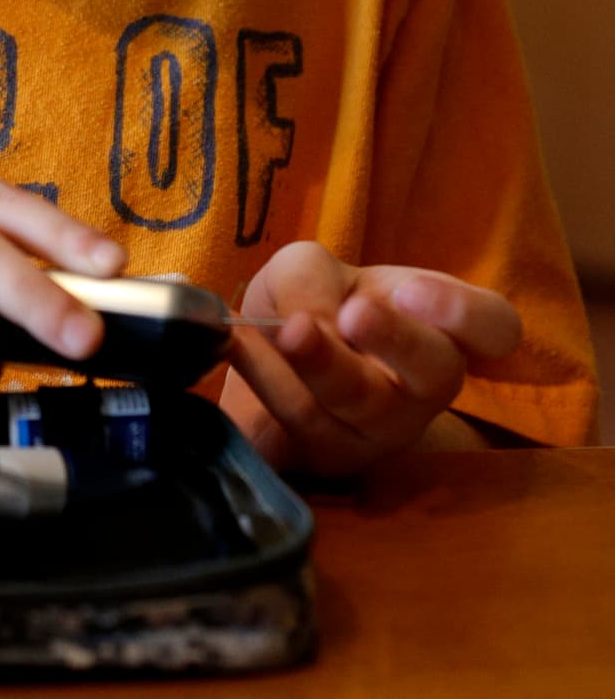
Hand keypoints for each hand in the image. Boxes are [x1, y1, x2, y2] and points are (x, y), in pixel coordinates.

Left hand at [219, 242, 521, 475]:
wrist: (263, 364)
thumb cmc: (309, 305)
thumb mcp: (310, 269)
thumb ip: (314, 279)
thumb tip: (309, 320)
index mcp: (439, 330)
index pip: (493, 327)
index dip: (463, 313)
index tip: (410, 290)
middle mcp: (422, 389)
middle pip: (434, 375)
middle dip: (394, 340)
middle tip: (354, 312)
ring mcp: (378, 435)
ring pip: (360, 406)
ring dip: (316, 364)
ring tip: (281, 328)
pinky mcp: (325, 463)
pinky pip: (302, 432)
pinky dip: (267, 381)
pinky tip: (239, 345)